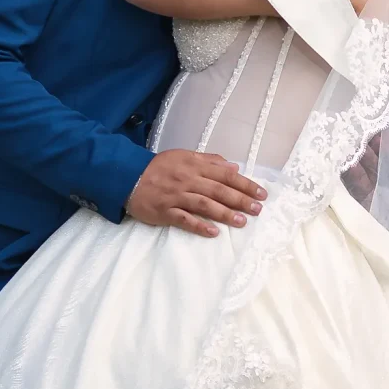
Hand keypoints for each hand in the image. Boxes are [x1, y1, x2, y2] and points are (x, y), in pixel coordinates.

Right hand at [126, 150, 266, 236]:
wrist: (128, 176)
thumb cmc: (159, 167)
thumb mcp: (184, 156)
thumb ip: (209, 161)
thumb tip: (233, 167)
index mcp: (194, 165)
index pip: (225, 174)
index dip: (245, 184)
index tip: (261, 193)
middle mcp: (188, 180)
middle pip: (218, 190)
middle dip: (240, 200)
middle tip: (258, 209)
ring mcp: (176, 196)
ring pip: (204, 205)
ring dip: (224, 213)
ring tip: (242, 221)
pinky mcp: (165, 211)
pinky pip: (184, 219)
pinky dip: (199, 226)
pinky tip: (213, 232)